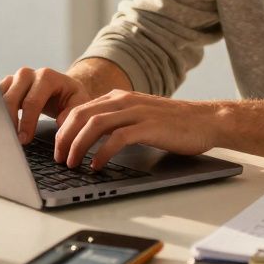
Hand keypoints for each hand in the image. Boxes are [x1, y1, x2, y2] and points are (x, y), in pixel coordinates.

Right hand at [0, 67, 91, 143]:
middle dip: (10, 121)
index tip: (24, 140)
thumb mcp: (79, 103)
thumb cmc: (70, 97)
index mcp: (47, 77)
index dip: (27, 122)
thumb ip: (72, 114)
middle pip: (11, 97)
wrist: (62, 88)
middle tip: (12, 140)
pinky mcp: (6, 85)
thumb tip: (60, 124)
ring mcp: (15, 78)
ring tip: (3, 134)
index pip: (32, 101)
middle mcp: (28, 74)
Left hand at [55, 90, 222, 169]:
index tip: (56, 148)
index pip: (79, 109)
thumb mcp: (138, 116)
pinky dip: (101, 153)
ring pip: (94, 125)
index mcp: (118, 98)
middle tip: (59, 159)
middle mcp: (124, 101)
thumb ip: (116, 121)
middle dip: (64, 139)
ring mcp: (136, 112)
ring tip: (72, 164)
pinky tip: (96, 165)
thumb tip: (90, 139)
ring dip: (77, 146)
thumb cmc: (173, 124)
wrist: (206, 120)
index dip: (62, 130)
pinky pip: (117, 138)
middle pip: (80, 115)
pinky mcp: (148, 127)